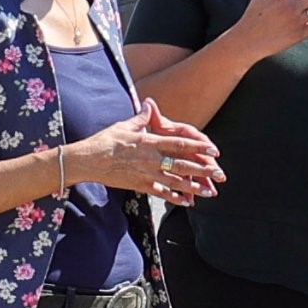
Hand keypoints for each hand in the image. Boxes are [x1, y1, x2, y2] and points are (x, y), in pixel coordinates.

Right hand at [67, 108, 222, 200]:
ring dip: (194, 187)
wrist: (88, 160)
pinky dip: (175, 198)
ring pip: (175, 182)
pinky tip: (187, 202)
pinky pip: (161, 193)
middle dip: (203, 170)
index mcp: (150, 142)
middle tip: (220, 174)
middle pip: (182, 164)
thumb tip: (149, 104)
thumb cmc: (105, 140)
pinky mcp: (140, 186)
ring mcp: (146, 174)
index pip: (180, 144)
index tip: (214, 150)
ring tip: (210, 192)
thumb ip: (141, 118)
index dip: (199, 147)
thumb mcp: (124, 125)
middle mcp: (151, 159)